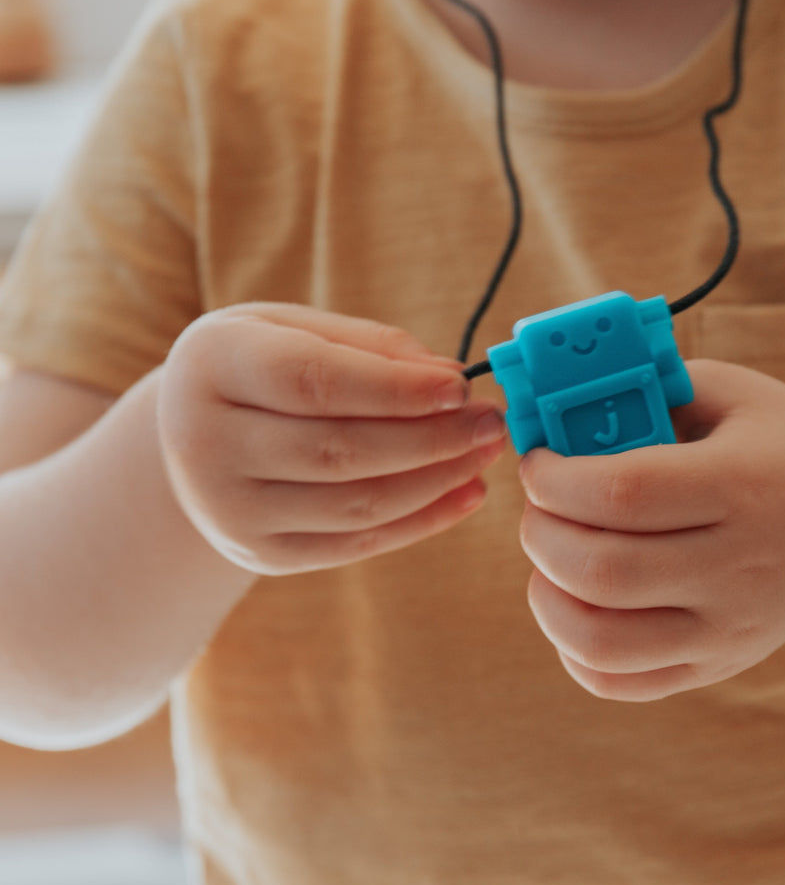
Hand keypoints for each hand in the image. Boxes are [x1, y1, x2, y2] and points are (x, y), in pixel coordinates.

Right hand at [157, 303, 507, 574]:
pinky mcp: (262, 554)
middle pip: (337, 450)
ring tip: (484, 453)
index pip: (312, 381)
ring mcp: (229, 510)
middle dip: (430, 439)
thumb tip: (451, 379)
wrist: (194, 436)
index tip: (460, 387)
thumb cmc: (264, 365)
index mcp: (212, 365)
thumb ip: (374, 347)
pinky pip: (357, 543)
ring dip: (436, 481)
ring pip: (355, 504)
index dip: (394, 389)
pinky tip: (465, 493)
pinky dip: (422, 521)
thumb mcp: (299, 330)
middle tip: (490, 423)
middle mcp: (204, 443)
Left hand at [518, 359, 784, 699]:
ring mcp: (729, 631)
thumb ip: (652, 390)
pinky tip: (576, 601)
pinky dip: (572, 647)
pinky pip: (618, 681)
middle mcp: (741, 570)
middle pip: (603, 572)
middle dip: (542, 534)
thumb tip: (559, 414)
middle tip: (540, 507)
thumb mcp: (733, 395)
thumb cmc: (779, 446)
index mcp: (746, 487)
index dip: (558, 479)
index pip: (624, 493)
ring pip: (600, 642)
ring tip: (552, 557)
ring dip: (547, 597)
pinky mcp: (715, 666)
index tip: (539, 462)